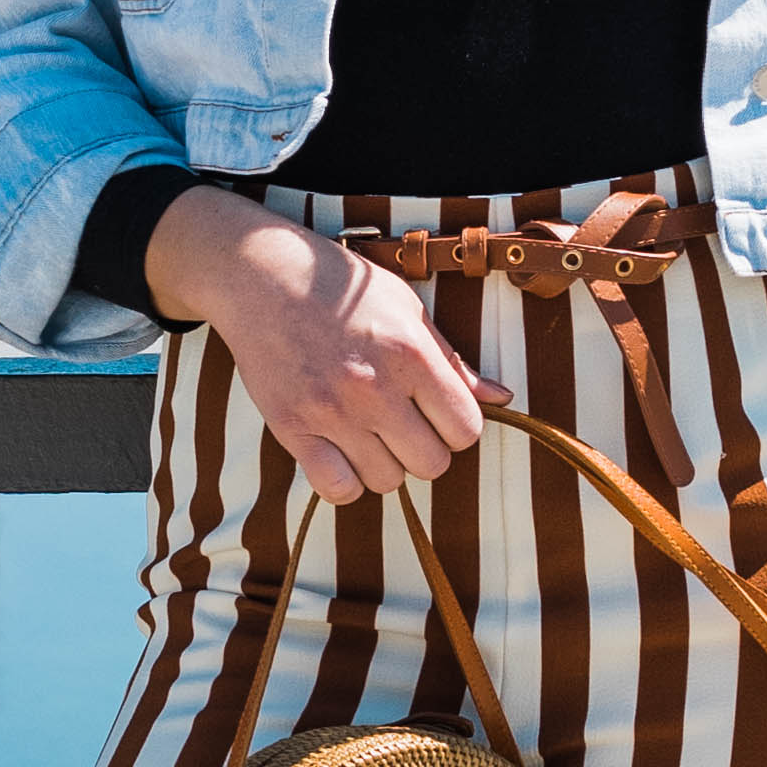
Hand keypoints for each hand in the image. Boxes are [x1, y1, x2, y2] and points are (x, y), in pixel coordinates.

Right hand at [142, 189, 484, 501]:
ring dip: (384, 465)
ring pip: (387, 482)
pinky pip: (337, 489)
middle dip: (425, 451)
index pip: (466, 430)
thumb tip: (502, 397)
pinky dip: (345, 482)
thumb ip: (453, 361)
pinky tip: (341, 455)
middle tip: (403, 426)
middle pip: (431, 465)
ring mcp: (332, 412)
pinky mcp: (293, 428)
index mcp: (412, 355)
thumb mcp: (408, 310)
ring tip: (369, 435)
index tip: (437, 414)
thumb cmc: (343, 289)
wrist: (264, 276)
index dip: (458, 428)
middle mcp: (375, 387)